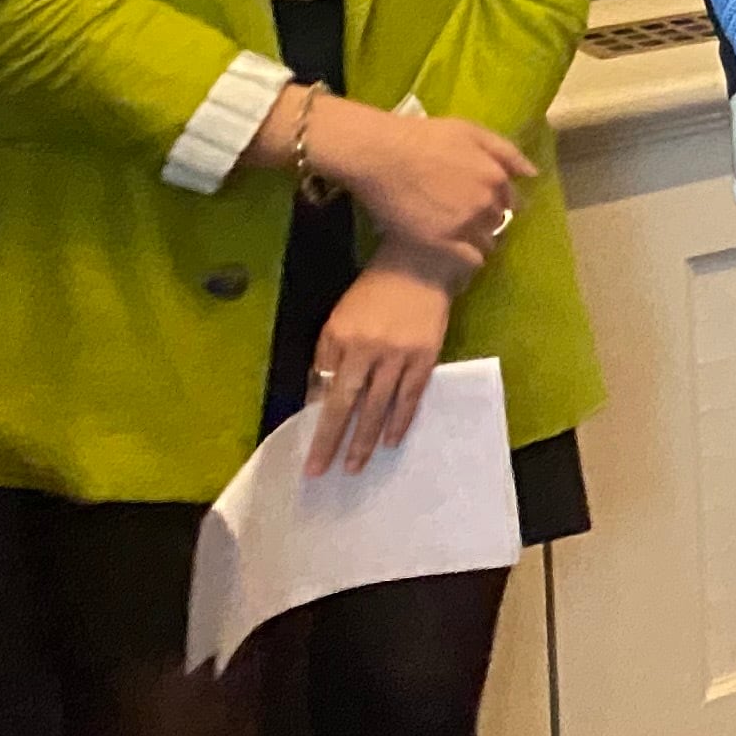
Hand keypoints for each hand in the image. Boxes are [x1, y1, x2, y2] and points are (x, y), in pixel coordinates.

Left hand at [306, 261, 453, 476]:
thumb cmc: (373, 292)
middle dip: (334, 441)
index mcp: (342, 338)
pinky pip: (411, 396)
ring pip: (380, 406)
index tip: (309, 450)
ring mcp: (400, 355)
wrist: (421, 264)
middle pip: (349, 404)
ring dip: (366, 439)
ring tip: (355, 466)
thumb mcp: (340, 318)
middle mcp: (369, 350)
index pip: (326, 389)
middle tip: (322, 471)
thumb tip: (319, 397)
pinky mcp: (426, 356)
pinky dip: (400, 420)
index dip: (317, 422)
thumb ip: (328, 356)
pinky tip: (391, 440)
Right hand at [310, 99, 533, 256]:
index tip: (488, 205)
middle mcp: (485, 203)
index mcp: (495, 177)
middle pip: (498, 220)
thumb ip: (506, 152)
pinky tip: (457, 252)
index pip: (511, 200)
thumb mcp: (472, 132)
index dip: (500, 203)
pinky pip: (469, 259)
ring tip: (460, 236)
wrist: (381, 154)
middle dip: (489, 220)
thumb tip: (532, 173)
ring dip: (479, 239)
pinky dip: (469, 258)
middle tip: (468, 218)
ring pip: (485, 240)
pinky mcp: (440, 242)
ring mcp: (463, 224)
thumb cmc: (424, 136)